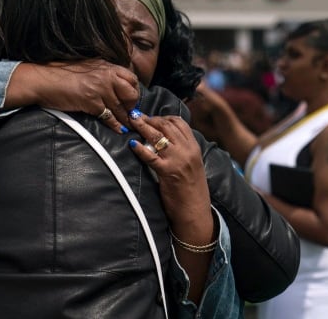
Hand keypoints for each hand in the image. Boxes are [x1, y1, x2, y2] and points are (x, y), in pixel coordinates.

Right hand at [9, 60, 139, 132]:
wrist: (43, 80)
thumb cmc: (61, 73)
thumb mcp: (87, 67)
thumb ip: (102, 73)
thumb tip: (115, 84)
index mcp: (106, 66)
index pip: (131, 78)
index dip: (134, 90)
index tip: (132, 99)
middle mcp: (106, 76)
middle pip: (131, 93)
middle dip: (132, 105)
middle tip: (130, 113)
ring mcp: (100, 89)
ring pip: (121, 108)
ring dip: (126, 119)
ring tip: (129, 125)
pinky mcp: (92, 102)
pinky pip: (109, 117)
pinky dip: (115, 125)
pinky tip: (118, 129)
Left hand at [126, 110, 211, 227]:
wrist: (195, 211)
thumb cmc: (192, 190)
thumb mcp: (192, 165)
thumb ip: (182, 151)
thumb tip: (166, 141)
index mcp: (194, 147)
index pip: (179, 123)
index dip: (163, 117)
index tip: (151, 117)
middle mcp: (187, 150)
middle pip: (167, 125)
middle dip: (150, 118)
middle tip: (136, 116)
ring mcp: (178, 160)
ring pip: (158, 136)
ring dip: (143, 126)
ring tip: (132, 122)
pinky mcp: (167, 172)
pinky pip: (151, 156)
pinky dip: (140, 148)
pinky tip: (132, 144)